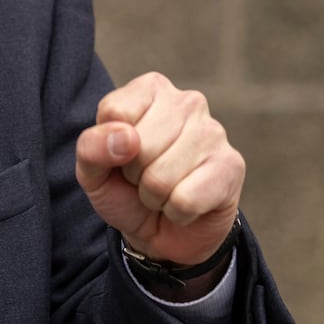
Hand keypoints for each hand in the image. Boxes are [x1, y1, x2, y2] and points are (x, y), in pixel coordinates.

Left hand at [75, 72, 241, 267]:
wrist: (163, 234)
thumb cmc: (124, 189)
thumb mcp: (93, 170)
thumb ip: (91, 147)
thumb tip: (125, 138)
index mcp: (150, 89)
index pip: (115, 112)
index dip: (109, 146)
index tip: (121, 154)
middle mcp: (187, 101)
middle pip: (139, 147)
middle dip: (134, 174)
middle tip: (144, 177)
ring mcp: (214, 132)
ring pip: (161, 177)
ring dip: (154, 196)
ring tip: (165, 189)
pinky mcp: (232, 165)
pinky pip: (185, 200)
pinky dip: (177, 212)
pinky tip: (186, 201)